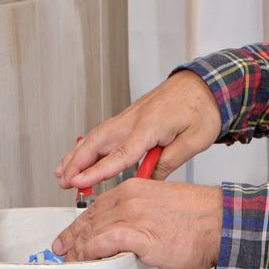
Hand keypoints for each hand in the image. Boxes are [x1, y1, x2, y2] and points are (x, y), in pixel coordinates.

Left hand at [52, 179, 221, 268]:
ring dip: (79, 252)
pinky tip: (89, 262)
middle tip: (63, 253)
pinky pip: (104, 243)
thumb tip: (127, 231)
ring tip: (74, 265)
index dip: (78, 225)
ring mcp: (133, 216)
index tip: (70, 236)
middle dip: (72, 239)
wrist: (220, 223)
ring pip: (93, 232)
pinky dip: (92, 254)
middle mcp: (129, 199)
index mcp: (134, 189)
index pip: (95, 207)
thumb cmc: (199, 219)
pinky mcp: (139, 235)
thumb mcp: (162, 206)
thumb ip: (140, 214)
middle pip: (89, 220)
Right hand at [56, 71, 220, 189]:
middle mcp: (134, 119)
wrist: (206, 84)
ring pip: (96, 137)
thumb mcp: (193, 142)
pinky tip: (81, 154)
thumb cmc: (203, 109)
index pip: (119, 154)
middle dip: (76, 163)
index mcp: (149, 126)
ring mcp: (130, 116)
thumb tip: (147, 182)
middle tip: (63, 181)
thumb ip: (167, 163)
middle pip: (98, 143)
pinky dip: (89, 145)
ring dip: (77, 154)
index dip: (97, 172)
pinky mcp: (131, 117)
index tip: (80, 183)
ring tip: (62, 172)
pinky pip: (104, 133)